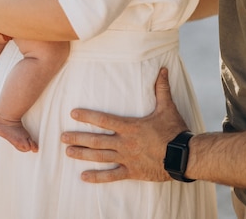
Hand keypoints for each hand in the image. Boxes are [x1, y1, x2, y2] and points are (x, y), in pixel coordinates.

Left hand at [61, 68, 188, 182]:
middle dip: (78, 137)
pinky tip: (84, 177)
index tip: (73, 114)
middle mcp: (125, 143)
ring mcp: (127, 158)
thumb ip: (161, 88)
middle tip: (62, 136)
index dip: (87, 116)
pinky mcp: (131, 172)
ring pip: (100, 157)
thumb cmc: (174, 130)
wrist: (183, 156)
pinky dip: (97, 177)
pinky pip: (111, 175)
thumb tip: (162, 69)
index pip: (104, 120)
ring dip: (82, 154)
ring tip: (68, 152)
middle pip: (96, 140)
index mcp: (130, 126)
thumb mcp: (167, 107)